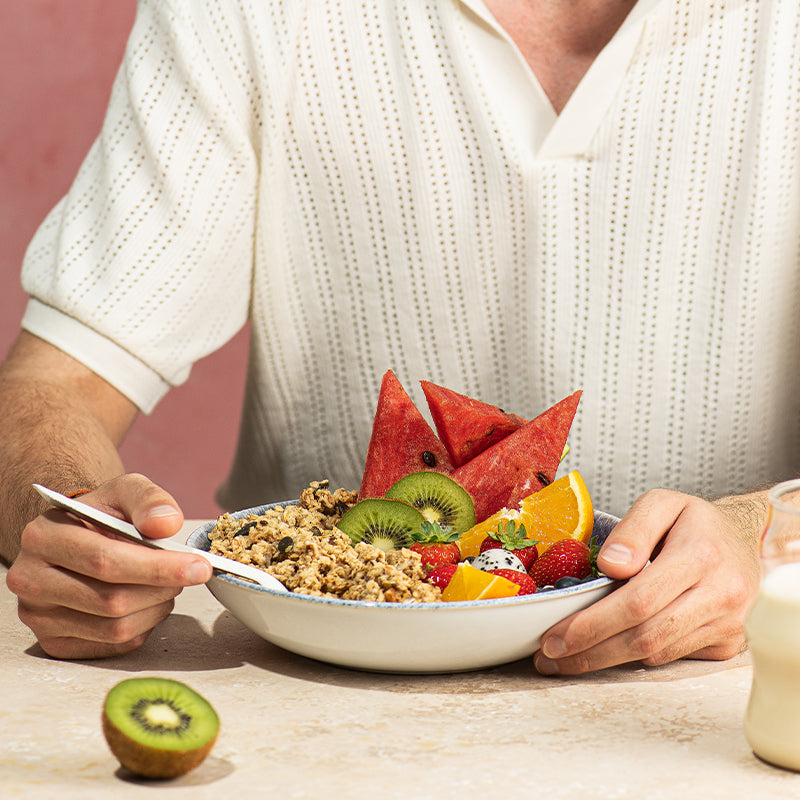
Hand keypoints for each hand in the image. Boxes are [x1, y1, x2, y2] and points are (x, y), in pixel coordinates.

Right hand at [7, 474, 212, 658]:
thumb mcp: (126, 492)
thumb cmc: (103, 515)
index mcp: (44, 537)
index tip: (199, 566)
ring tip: (166, 584)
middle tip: (191, 573)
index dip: (158, 567)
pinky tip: (147, 602)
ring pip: (115, 628)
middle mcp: (31, 579)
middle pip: (111, 600)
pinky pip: (113, 646)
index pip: (105, 560)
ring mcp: (39, 616)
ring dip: (156, 608)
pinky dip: (144, 625)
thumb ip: (149, 500)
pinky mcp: (54, 642)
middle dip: (162, 587)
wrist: (79, 537)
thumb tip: (166, 524)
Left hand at [533, 488, 763, 674]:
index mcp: (701, 555)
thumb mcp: (662, 503)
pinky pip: (672, 656)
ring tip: (565, 658)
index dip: (593, 623)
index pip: (639, 600)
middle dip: (590, 650)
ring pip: (657, 653)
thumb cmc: (695, 522)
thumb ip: (633, 528)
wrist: (746, 539)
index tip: (555, 635)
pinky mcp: (727, 643)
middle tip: (549, 655)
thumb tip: (609, 565)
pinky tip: (605, 650)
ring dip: (605, 661)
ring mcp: (727, 624)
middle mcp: (720, 594)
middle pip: (645, 635)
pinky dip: (634, 657)